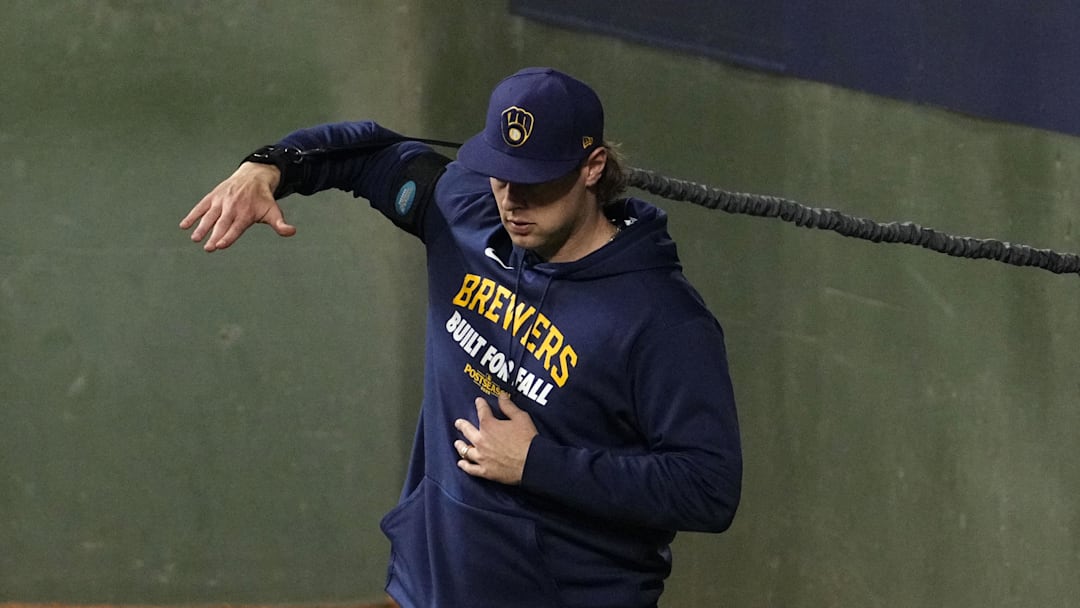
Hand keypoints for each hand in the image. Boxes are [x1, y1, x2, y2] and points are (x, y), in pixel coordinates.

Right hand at [180, 162, 295, 251]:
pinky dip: (192, 215)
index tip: (220, 245)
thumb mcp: (273, 211)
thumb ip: (280, 224)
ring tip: (195, 239)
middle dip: (214, 235)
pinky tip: (183, 226)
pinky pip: (201, 206)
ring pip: (209, 216)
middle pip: (222, 224)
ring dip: (201, 227)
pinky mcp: (213, 196)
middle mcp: (232, 207)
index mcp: (246, 213)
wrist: (253, 176)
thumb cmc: (263, 199)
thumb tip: (291, 232)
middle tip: (208, 248)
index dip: (228, 237)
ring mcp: (221, 201)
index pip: (236, 228)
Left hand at [454, 393, 537, 484]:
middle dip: (462, 425)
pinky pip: (470, 468)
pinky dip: (464, 465)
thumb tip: (502, 396)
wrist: (532, 462)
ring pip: (465, 450)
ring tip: (457, 443)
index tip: (478, 402)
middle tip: (458, 423)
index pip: (482, 411)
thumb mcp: (520, 417)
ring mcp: (482, 457)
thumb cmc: (527, 439)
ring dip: (460, 446)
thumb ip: (508, 406)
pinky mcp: (485, 471)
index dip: (480, 405)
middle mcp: (481, 441)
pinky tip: (461, 463)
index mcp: (489, 425)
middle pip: (467, 431)